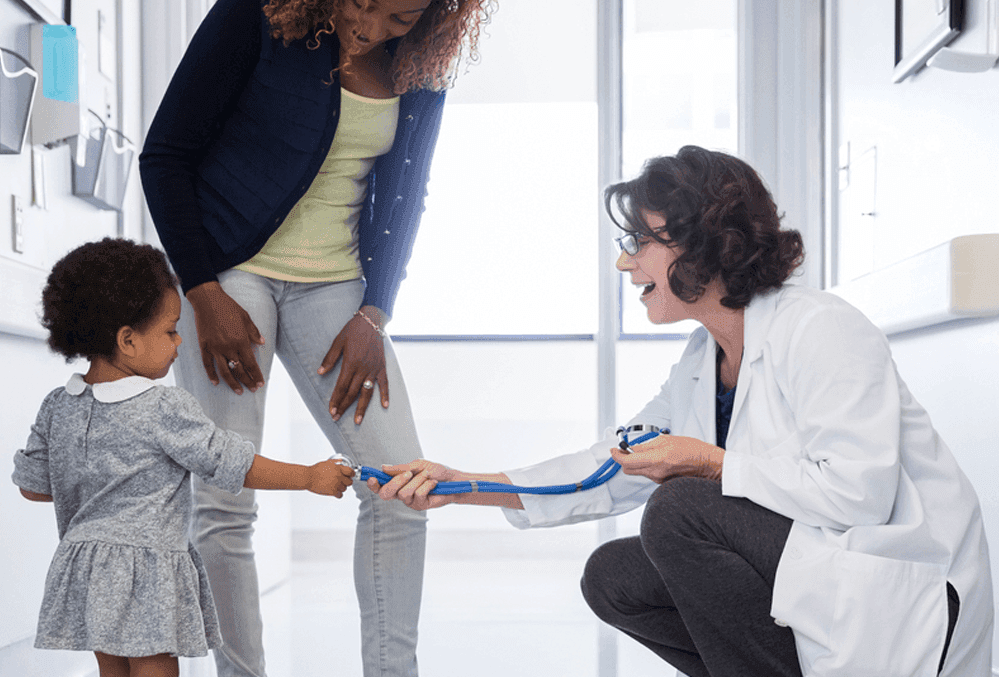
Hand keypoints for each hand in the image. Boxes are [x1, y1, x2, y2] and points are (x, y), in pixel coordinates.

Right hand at [186, 282, 264, 394]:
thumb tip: (262, 343)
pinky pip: (207, 364)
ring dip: (232, 383)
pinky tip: (216, 383)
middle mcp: (228, 347)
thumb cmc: (229, 307)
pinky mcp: (204, 346)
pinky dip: (211, 375)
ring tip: (238, 392)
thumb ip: (254, 333)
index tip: (260, 383)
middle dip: (247, 381)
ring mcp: (215, 348)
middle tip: (253, 389)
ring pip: (224, 371)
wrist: (208, 300)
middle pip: (239, 370)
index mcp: (241, 341)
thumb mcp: (246, 318)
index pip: (251, 363)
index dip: (256, 374)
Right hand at [307, 459, 355, 497]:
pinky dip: (338, 494)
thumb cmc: (315, 470)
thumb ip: (335, 462)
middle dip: (347, 481)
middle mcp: (339, 476)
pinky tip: (335, 492)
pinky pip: (340, 495)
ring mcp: (336, 485)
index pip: (351, 472)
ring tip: (336, 486)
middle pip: (350, 482)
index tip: (351, 475)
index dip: (352, 474)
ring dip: (341, 488)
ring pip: (345, 489)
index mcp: (338, 469)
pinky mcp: (332, 492)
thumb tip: (340, 461)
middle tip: (343, 481)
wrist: (308, 477)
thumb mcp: (327, 462)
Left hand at [319, 306, 388, 423]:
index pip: (341, 387)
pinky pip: (384, 383)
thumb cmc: (353, 330)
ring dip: (361, 408)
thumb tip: (320, 372)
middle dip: (344, 407)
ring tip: (357, 420)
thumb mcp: (338, 341)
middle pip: (352, 393)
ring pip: (367, 392)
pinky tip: (385, 405)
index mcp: (350, 363)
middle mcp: (362, 369)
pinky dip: (385, 394)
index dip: (335, 400)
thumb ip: (330, 358)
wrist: (372, 321)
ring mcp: (373, 369)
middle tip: (336, 418)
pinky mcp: (382, 367)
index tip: (331, 411)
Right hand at [367, 460, 455, 510]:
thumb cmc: (435, 472)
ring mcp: (410, 501)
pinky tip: (433, 484)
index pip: (380, 486)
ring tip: (427, 476)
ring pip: (404, 492)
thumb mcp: (417, 465)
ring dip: (418, 480)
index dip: (373, 484)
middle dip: (396, 481)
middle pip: (386, 493)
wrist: (452, 480)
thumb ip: (400, 469)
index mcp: (398, 482)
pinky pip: (418, 495)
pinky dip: (427, 485)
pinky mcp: (420, 506)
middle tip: (409, 474)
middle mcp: (401, 493)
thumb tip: (383, 467)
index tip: (371, 478)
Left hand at [610, 435, 723, 482]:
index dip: (617, 455)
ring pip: (638, 471)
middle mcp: (656, 472)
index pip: (627, 461)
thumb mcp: (668, 440)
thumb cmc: (694, 450)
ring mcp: (659, 479)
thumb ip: (647, 445)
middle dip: (624, 459)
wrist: (709, 465)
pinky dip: (646, 466)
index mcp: (657, 459)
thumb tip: (633, 448)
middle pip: (628, 469)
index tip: (614, 450)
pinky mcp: (663, 483)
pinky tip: (656, 459)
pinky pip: (648, 474)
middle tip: (625, 450)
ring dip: (636, 462)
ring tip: (645, 452)